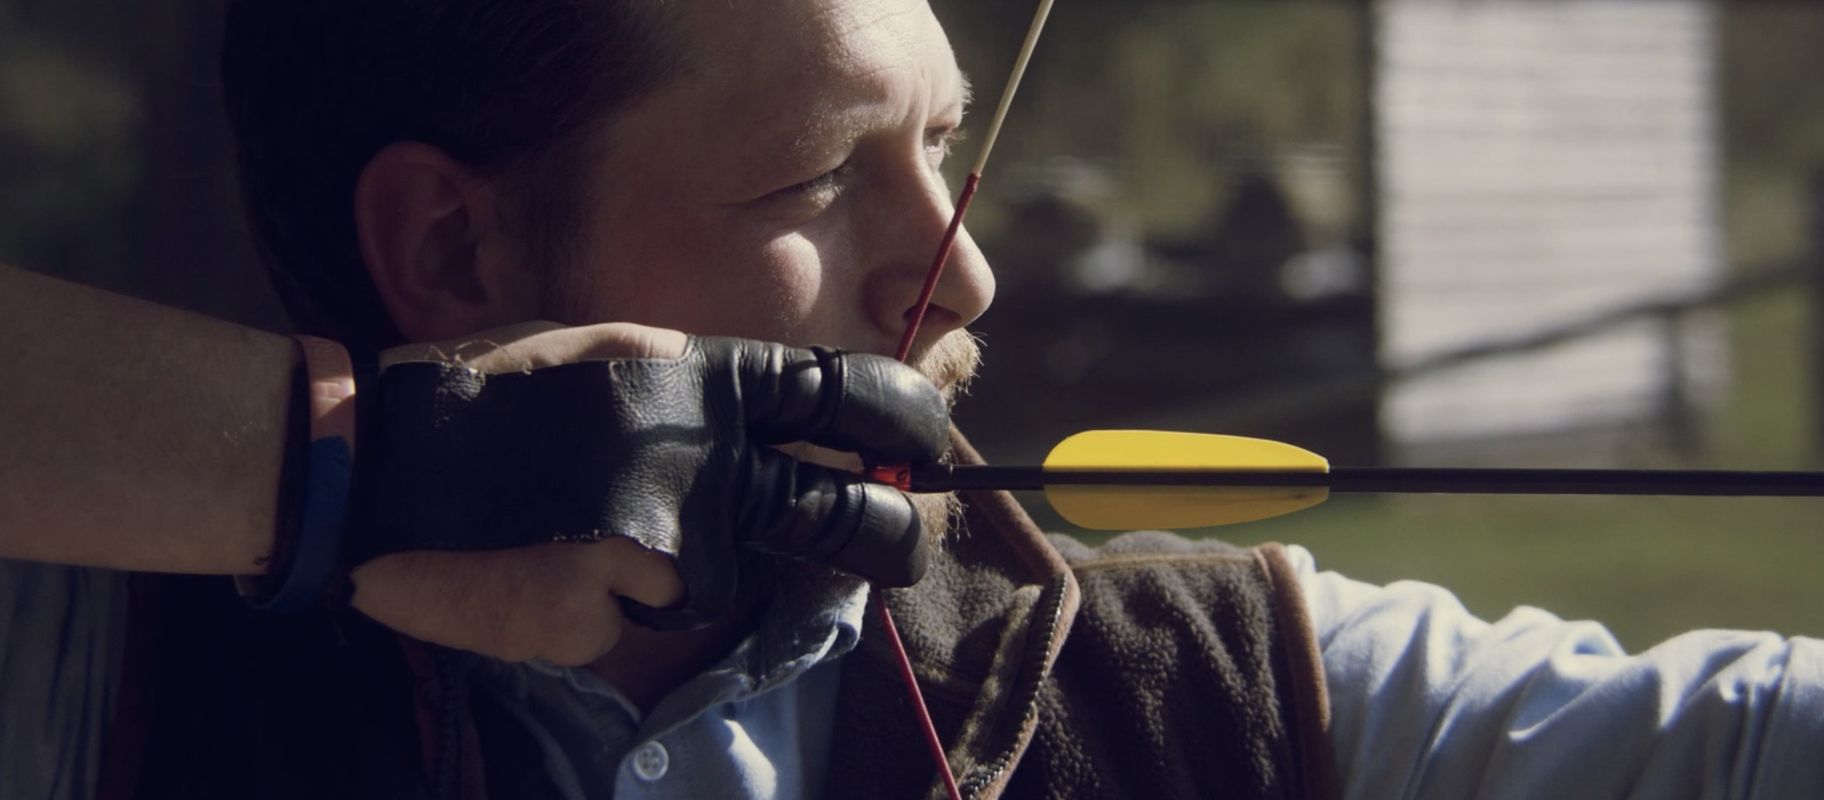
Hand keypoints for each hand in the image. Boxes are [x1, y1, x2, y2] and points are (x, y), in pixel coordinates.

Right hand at [347, 321, 948, 662]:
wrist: (368, 464)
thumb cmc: (481, 391)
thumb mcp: (606, 350)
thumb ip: (698, 386)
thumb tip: (778, 427)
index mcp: (709, 377)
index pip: (858, 402)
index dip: (913, 433)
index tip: (925, 455)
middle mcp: (710, 459)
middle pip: (857, 523)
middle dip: (892, 545)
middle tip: (893, 549)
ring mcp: (674, 543)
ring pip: (740, 589)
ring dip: (699, 581)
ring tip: (601, 539)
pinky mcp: (626, 615)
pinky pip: (654, 630)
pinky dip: (620, 617)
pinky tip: (554, 572)